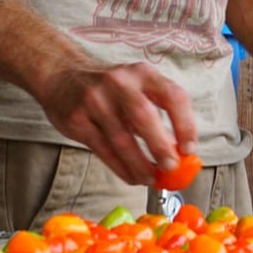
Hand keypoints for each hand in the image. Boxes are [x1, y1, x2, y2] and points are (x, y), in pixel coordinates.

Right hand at [38, 58, 196, 186]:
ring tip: (151, 179)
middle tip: (171, 167)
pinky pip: (104, 150)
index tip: (190, 148)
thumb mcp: (136, 88)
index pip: (173, 96)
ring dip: (140, 165)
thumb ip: (157, 114)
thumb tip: (179, 151)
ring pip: (122, 139)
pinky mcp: (78, 119)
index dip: (185, 124)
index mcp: (143, 73)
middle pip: (144, 116)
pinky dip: (121, 168)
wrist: (61, 76)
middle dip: (160, 146)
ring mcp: (95, 100)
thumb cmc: (109, 88)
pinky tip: (132, 176)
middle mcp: (119, 83)